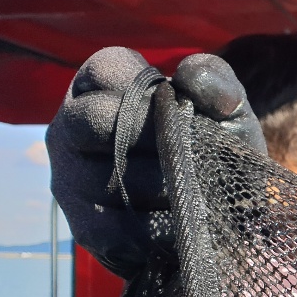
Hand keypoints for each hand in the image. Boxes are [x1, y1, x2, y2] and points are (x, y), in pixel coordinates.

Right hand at [47, 47, 266, 278]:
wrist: (227, 217)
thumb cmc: (217, 148)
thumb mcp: (227, 111)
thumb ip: (216, 82)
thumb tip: (189, 76)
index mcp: (100, 85)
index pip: (107, 68)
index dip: (151, 90)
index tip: (182, 110)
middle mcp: (70, 125)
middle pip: (99, 119)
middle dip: (157, 140)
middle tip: (192, 158)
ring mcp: (68, 176)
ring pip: (112, 176)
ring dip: (166, 188)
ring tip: (194, 194)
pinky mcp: (83, 225)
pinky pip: (117, 227)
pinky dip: (159, 228)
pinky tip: (180, 225)